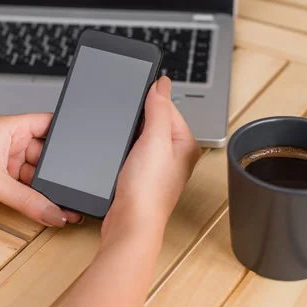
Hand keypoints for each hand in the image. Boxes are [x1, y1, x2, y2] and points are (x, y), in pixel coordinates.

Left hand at [0, 114, 81, 226]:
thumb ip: (30, 200)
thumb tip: (56, 212)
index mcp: (7, 128)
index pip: (46, 123)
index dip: (65, 131)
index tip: (84, 144)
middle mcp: (8, 143)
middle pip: (45, 153)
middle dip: (58, 169)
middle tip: (74, 183)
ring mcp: (5, 163)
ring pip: (37, 174)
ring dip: (47, 188)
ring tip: (64, 200)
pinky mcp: (0, 181)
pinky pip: (26, 189)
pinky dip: (36, 198)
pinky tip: (48, 207)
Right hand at [102, 77, 201, 240]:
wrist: (130, 223)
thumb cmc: (147, 190)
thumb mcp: (155, 140)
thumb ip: (159, 109)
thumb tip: (162, 83)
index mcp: (186, 143)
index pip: (168, 107)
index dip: (150, 101)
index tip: (135, 100)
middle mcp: (176, 154)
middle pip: (155, 120)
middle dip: (139, 119)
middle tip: (129, 130)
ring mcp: (159, 166)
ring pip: (142, 136)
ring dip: (131, 134)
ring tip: (126, 147)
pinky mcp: (143, 175)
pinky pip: (134, 150)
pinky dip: (125, 148)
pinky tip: (121, 156)